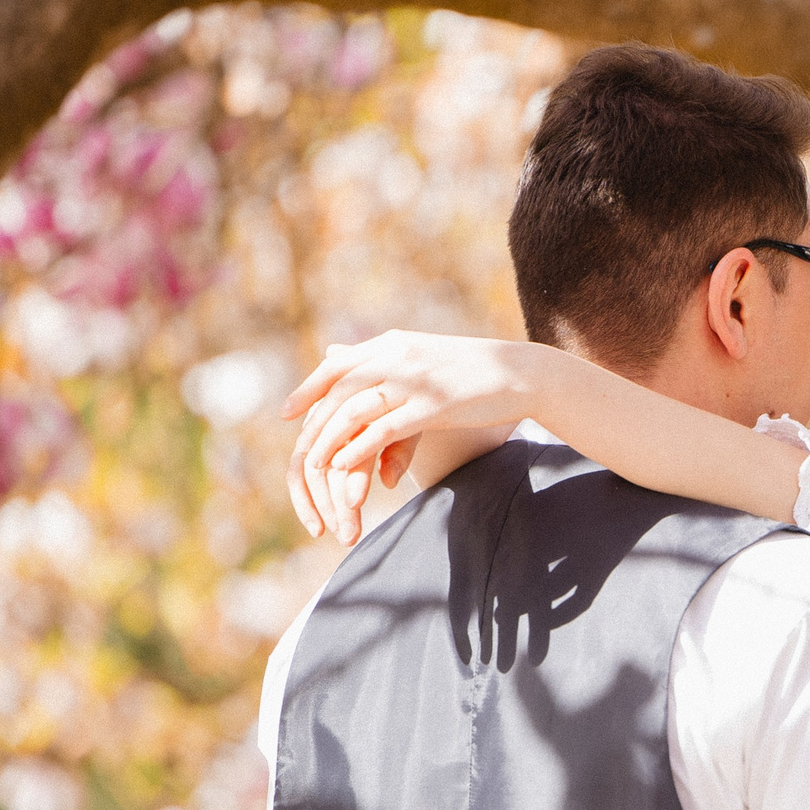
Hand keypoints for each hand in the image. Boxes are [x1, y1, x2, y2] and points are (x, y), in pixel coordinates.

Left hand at [281, 333, 552, 543]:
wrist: (522, 373)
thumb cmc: (475, 371)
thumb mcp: (426, 357)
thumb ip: (391, 360)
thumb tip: (362, 362)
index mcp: (394, 344)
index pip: (339, 364)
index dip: (309, 388)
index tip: (287, 411)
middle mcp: (398, 357)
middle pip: (340, 389)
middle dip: (313, 420)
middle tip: (297, 447)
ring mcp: (415, 381)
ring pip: (356, 410)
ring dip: (331, 440)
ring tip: (315, 465)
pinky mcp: (433, 407)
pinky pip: (385, 429)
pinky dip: (360, 447)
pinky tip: (346, 466)